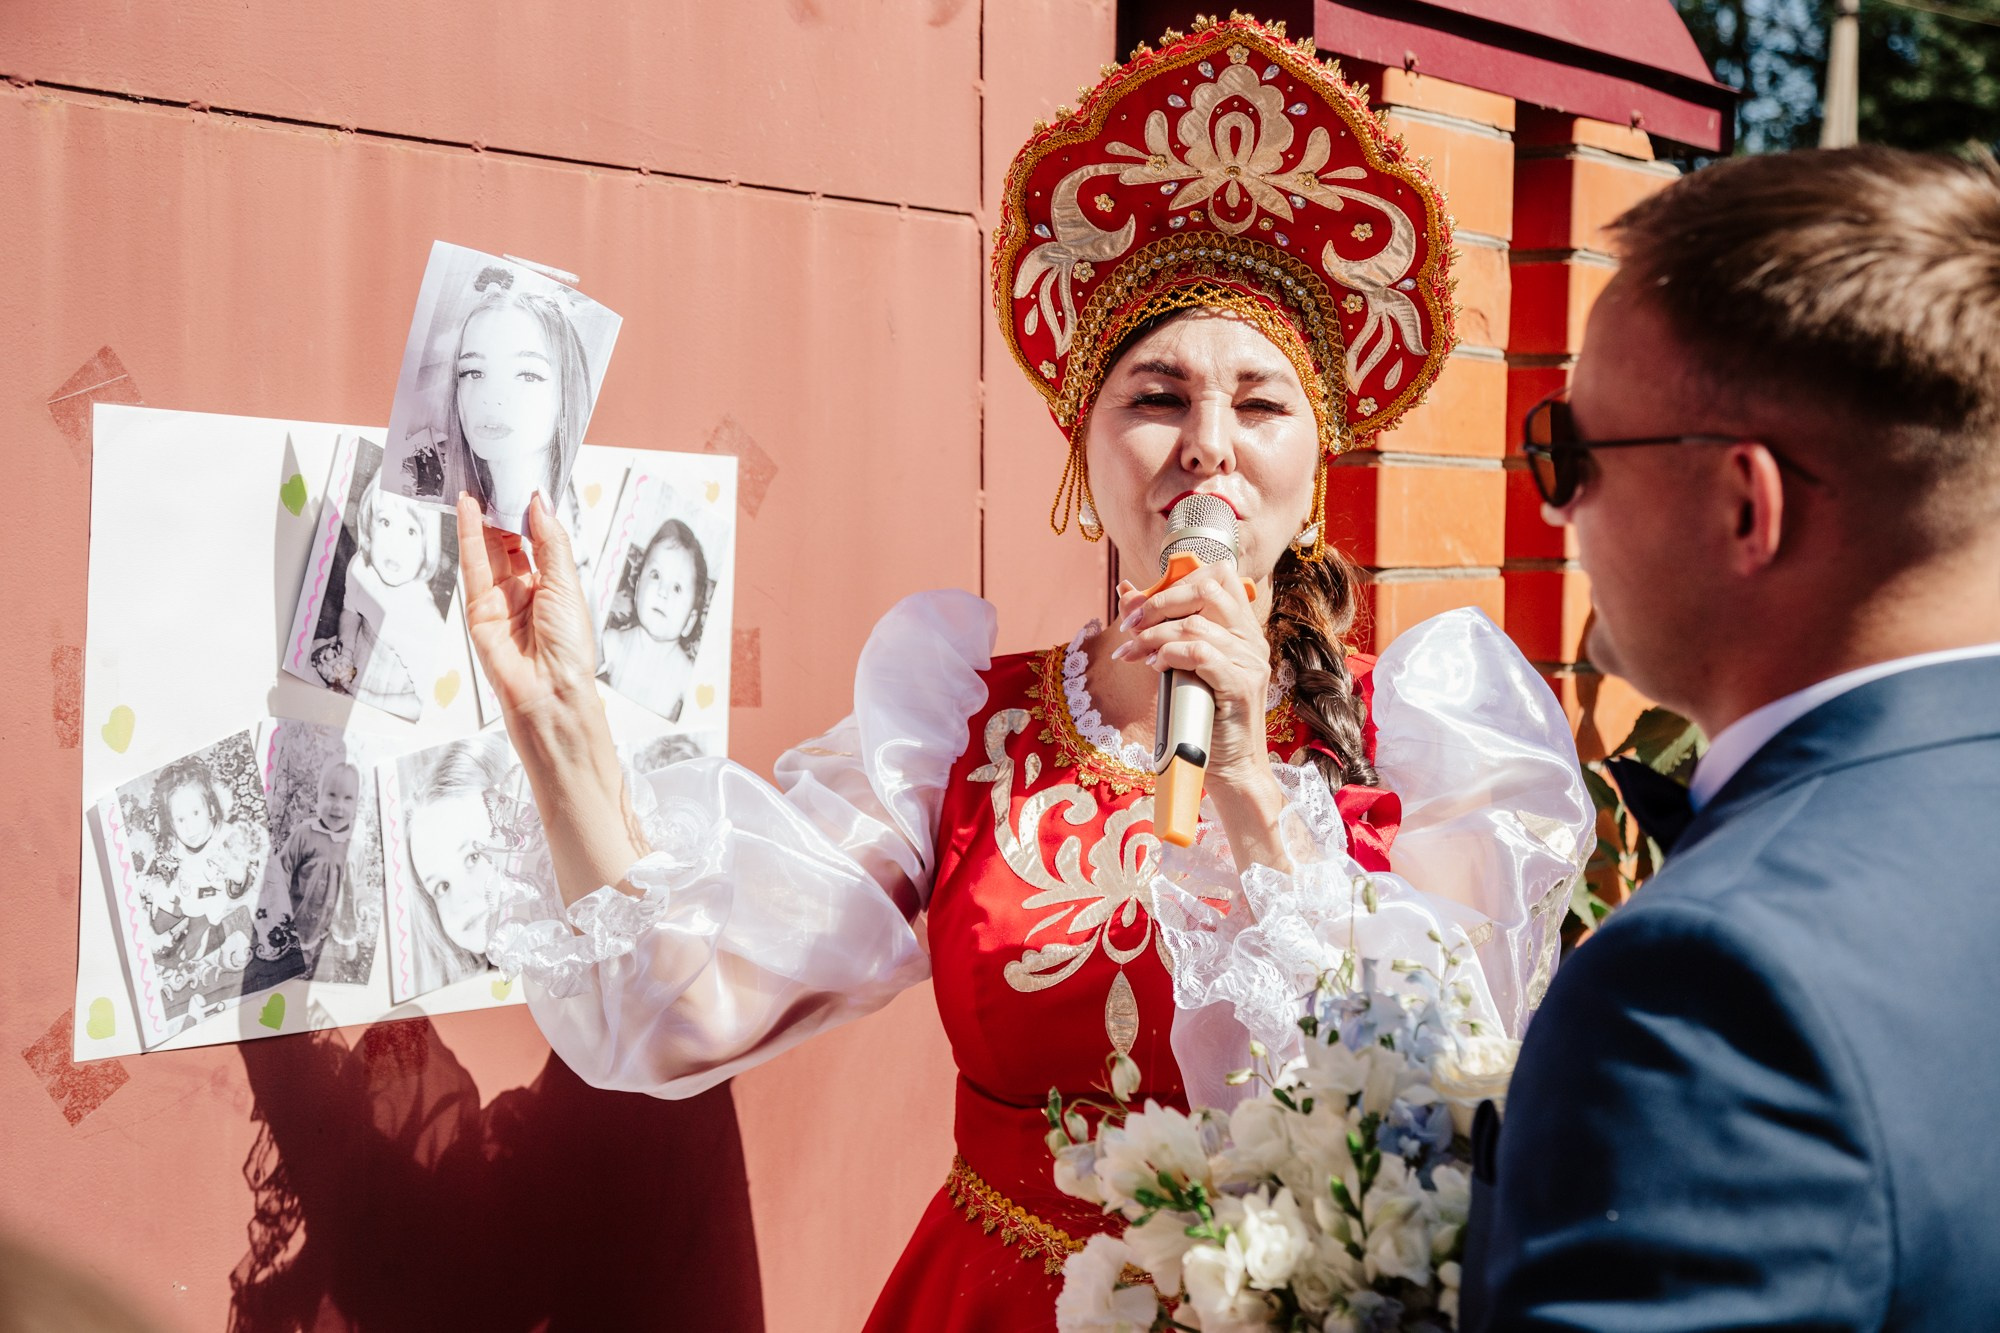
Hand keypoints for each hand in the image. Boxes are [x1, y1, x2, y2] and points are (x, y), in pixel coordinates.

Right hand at [458, 493, 599, 723]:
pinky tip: (469, 509)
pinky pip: (473, 565)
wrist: (550, 691)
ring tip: (480, 482)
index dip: (530, 513)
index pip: (537, 540)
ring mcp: (499, 599)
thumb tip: (539, 503)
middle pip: (509, 541)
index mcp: (553, 586)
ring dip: (483, 516)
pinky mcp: (477, 608)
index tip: (524, 483)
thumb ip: (551, 541)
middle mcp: (525, 590)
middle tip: (497, 476)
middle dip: (503, 510)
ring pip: (488, 548)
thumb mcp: (567, 584)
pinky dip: (469, 535)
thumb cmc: (570, 648)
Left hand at [1110, 571, 1275, 791]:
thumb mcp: (1180, 667)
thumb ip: (1161, 631)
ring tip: (1134, 654)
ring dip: (1153, 636)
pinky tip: (1155, 668)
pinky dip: (1170, 655)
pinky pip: (1200, 654)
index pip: (1219, 576)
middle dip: (1160, 602)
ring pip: (1195, 625)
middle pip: (1207, 589)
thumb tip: (1127, 592)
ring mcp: (1250, 662)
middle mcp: (1251, 640)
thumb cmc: (1204, 718)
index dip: (1178, 581)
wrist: (1232, 768)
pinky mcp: (1240, 685)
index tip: (1144, 606)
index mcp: (1242, 630)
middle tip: (1131, 626)